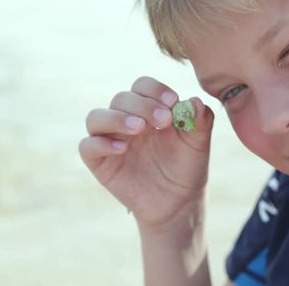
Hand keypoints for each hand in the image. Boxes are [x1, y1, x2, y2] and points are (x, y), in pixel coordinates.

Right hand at [79, 76, 213, 227]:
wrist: (178, 202)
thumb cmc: (186, 166)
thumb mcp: (198, 143)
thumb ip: (200, 120)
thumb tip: (196, 101)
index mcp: (148, 109)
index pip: (142, 86)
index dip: (154, 89)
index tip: (172, 102)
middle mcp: (125, 119)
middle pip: (121, 98)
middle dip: (142, 105)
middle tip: (163, 120)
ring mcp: (109, 140)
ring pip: (96, 117)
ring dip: (116, 118)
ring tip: (139, 128)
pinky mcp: (99, 162)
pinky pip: (87, 146)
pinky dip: (101, 143)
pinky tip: (123, 149)